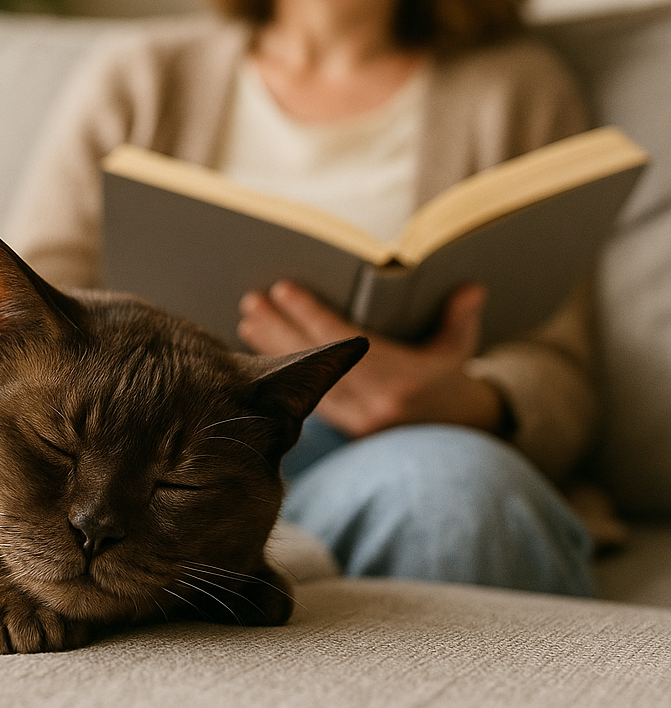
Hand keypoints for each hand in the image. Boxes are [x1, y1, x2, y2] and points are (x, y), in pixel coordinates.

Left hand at [238, 281, 502, 437]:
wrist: (454, 431)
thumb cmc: (447, 376)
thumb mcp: (460, 347)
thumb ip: (461, 316)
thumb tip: (471, 287)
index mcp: (400, 381)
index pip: (343, 342)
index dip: (310, 315)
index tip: (282, 289)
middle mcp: (373, 404)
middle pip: (313, 362)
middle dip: (278, 330)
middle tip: (251, 301)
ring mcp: (355, 420)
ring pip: (301, 381)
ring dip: (271, 350)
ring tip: (247, 320)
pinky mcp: (343, 427)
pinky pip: (303, 396)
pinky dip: (281, 372)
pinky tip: (260, 350)